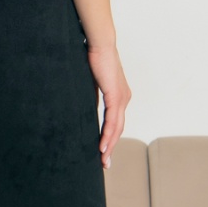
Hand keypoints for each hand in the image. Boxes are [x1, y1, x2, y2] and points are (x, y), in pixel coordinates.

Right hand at [87, 43, 130, 169]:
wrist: (100, 43)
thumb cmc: (94, 57)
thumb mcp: (93, 82)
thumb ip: (92, 95)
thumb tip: (83, 105)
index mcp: (120, 95)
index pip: (116, 121)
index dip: (110, 136)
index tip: (104, 151)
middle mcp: (124, 98)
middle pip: (119, 128)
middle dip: (111, 147)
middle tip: (105, 163)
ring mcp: (122, 97)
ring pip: (117, 127)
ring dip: (109, 145)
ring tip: (103, 159)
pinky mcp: (115, 95)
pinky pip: (112, 120)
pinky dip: (108, 134)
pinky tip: (102, 145)